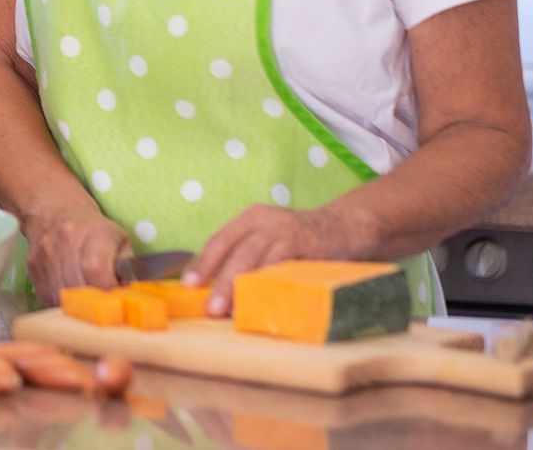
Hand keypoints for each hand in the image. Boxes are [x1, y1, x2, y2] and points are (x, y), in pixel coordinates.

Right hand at [24, 208, 131, 304]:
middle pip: (79, 286)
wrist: (56, 210)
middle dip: (94, 300)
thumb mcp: (121, 240)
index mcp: (94, 233)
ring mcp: (46, 254)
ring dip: (76, 303)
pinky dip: (60, 300)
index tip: (115, 295)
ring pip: (62, 295)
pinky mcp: (32, 265)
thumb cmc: (95, 230)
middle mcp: (66, 240)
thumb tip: (132, 293)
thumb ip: (129, 267)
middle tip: (103, 299)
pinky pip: (47, 295)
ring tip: (87, 295)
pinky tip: (70, 291)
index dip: (107, 289)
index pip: (97, 271)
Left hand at [184, 203, 371, 316]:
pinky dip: (276, 288)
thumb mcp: (267, 239)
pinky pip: (289, 268)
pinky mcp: (310, 245)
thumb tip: (216, 290)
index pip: (220, 240)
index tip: (189, 285)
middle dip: (223, 282)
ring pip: (262, 261)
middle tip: (211, 308)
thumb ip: (245, 257)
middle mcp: (265, 221)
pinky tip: (268, 305)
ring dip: (247, 289)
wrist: (344, 226)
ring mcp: (288, 232)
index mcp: (249, 219)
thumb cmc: (297, 240)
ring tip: (236, 312)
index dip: (203, 263)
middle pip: (238, 252)